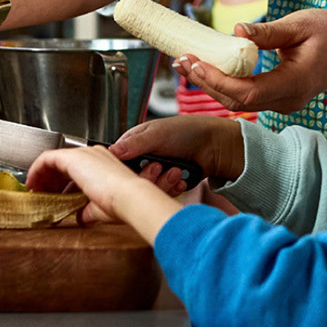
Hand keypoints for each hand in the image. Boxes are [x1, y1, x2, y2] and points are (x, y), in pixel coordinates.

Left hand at [28, 145, 183, 238]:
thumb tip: (80, 218)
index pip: (75, 170)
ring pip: (53, 160)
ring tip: (34, 191)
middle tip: (40, 194)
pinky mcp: (73, 157)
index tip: (52, 196)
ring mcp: (83, 154)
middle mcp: (92, 155)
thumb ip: (87, 211)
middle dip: (49, 180)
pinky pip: (47, 158)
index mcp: (102, 164)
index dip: (60, 183)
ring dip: (41, 176)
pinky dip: (37, 170)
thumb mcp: (100, 208)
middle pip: (63, 164)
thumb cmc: (122, 203)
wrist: (129, 197)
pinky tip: (32, 183)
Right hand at [109, 115, 247, 191]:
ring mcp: (155, 174)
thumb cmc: (186, 131)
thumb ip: (134, 143)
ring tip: (176, 171)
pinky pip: (162, 194)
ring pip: (148, 189)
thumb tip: (111, 151)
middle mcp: (142, 160)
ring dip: (163, 183)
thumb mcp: (157, 133)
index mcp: (134, 144)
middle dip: (147, 177)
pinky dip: (173, 188)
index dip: (122, 170)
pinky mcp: (167, 185)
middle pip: (132, 180)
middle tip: (159, 167)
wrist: (214, 146)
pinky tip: (182, 179)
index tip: (132, 171)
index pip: (117, 162)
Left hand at [177, 9, 326, 114]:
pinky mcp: (282, 98)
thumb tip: (236, 30)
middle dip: (205, 83)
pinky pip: (249, 97)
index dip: (216, 80)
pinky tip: (210, 68)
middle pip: (236, 103)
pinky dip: (226, 84)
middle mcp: (288, 100)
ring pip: (240, 103)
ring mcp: (285, 103)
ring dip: (212, 85)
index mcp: (294, 83)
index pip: (245, 92)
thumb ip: (267, 32)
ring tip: (187, 64)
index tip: (193, 61)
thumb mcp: (300, 24)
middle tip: (180, 61)